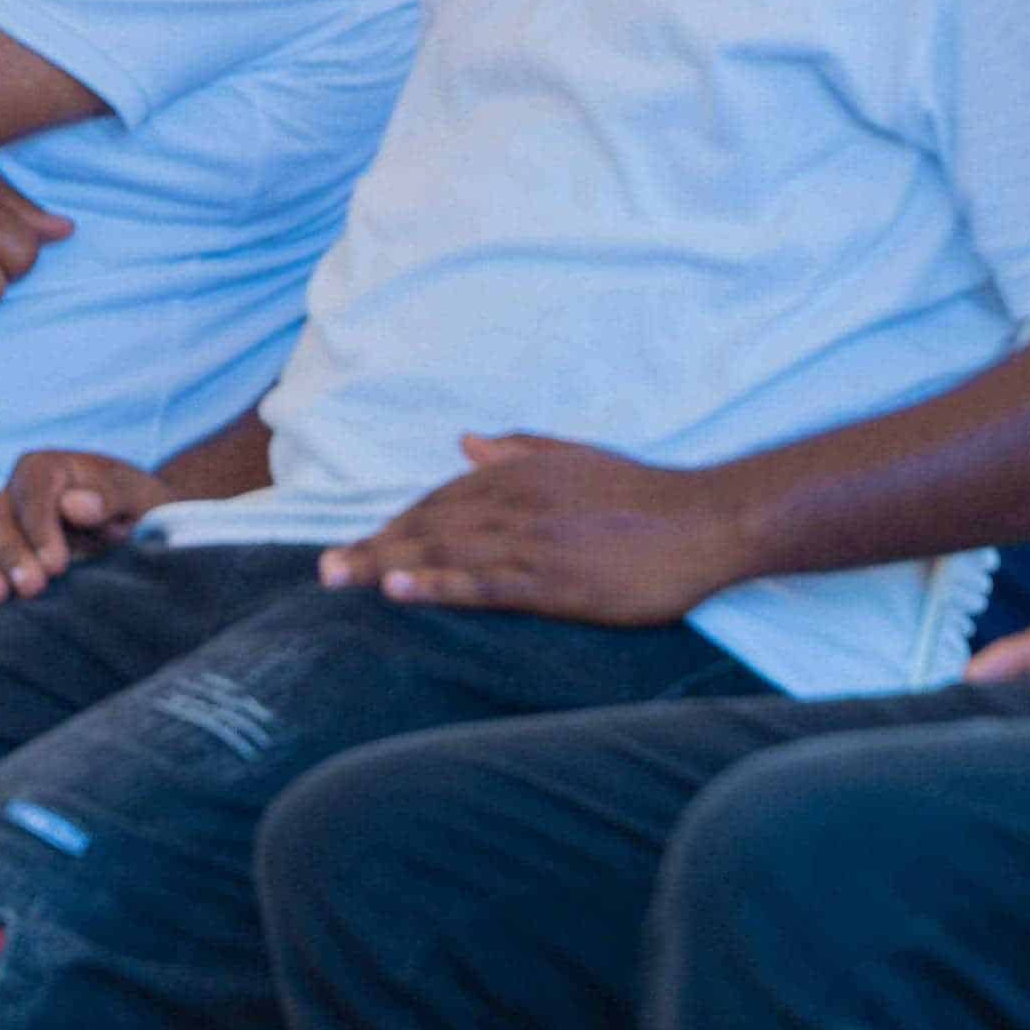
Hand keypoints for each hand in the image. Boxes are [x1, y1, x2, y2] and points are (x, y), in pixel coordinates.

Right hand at [0, 450, 165, 606]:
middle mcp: (16, 495)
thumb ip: (112, 495)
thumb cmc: (141, 511)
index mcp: (51, 469)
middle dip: (12, 555)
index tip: (56, 563)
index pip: (34, 487)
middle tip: (32, 587)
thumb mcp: (142, 497)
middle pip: (0, 519)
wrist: (137, 532)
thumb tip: (77, 504)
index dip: (40, 525)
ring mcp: (0, 528)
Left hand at [317, 434, 749, 625]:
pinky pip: (482, 583)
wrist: (705, 521)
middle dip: (373, 545)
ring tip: (340, 578)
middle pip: (428, 525)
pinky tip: (398, 588)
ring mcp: (532, 543)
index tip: (360, 542)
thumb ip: (516, 452)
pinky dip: (436, 583)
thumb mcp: (573, 459)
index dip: (397, 523)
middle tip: (324, 570)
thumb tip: (464, 442)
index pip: (440, 501)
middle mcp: (515, 505)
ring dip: (386, 564)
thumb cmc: (643, 494)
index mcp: (518, 477)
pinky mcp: (554, 580)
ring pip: (443, 552)